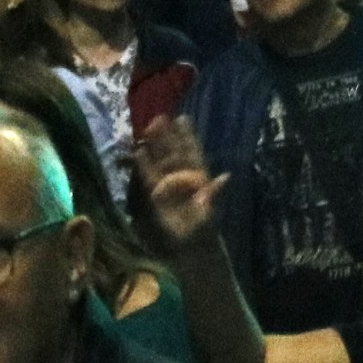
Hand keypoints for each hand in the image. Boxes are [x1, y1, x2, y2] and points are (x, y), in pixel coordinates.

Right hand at [132, 113, 218, 247]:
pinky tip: (138, 152)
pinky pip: (149, 176)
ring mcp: (169, 184)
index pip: (192, 152)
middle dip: (167, 135)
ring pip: (160, 160)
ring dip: (154, 145)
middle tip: (159, 117)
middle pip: (174, 152)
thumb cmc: (204, 228)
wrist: (191, 245)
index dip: (187, 136)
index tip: (182, 119)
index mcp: (199, 177)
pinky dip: (143, 164)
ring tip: (147, 128)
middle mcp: (183, 177)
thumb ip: (214, 194)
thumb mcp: (210, 212)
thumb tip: (224, 177)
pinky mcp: (156, 195)